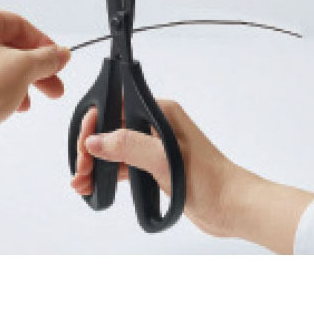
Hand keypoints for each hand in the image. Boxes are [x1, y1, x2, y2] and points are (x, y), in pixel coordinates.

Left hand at [0, 3, 70, 253]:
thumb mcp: (24, 69)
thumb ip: (48, 57)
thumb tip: (61, 53)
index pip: (19, 24)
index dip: (46, 45)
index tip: (62, 62)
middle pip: (7, 45)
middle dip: (34, 68)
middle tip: (54, 84)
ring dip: (18, 82)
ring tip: (29, 100)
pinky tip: (10, 107)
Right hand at [71, 101, 313, 252]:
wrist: (232, 206)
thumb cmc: (209, 179)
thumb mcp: (165, 159)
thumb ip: (129, 146)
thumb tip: (95, 141)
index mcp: (160, 112)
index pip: (117, 106)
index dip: (95, 123)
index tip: (84, 144)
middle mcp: (155, 125)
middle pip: (112, 129)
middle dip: (91, 147)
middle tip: (80, 170)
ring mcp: (155, 146)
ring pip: (115, 149)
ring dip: (96, 163)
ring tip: (81, 183)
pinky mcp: (155, 166)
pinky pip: (125, 165)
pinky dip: (108, 174)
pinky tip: (93, 186)